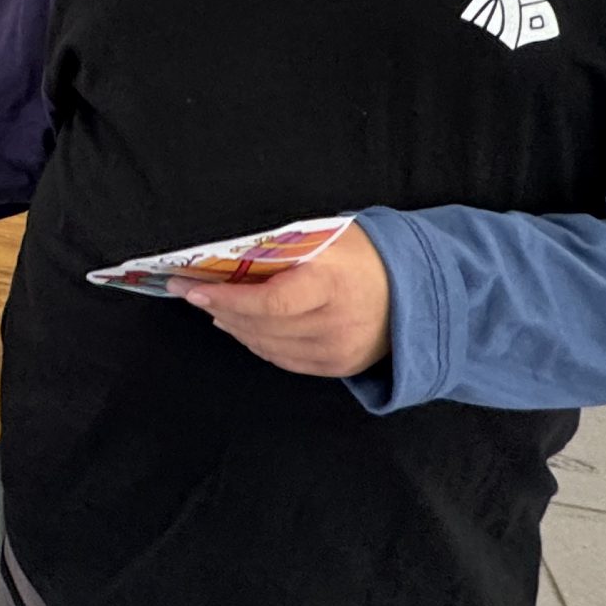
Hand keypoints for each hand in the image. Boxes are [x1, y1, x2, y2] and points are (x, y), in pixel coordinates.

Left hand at [177, 223, 392, 377]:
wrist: (413, 291)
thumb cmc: (363, 255)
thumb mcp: (327, 238)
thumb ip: (282, 249)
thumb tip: (227, 258)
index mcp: (333, 285)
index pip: (271, 302)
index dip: (228, 299)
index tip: (194, 289)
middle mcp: (336, 324)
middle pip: (262, 325)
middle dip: (220, 309)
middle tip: (191, 293)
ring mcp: (337, 351)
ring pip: (267, 345)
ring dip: (234, 326)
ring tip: (213, 307)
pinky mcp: (337, 367)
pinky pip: (283, 358)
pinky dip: (256, 341)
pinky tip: (241, 326)